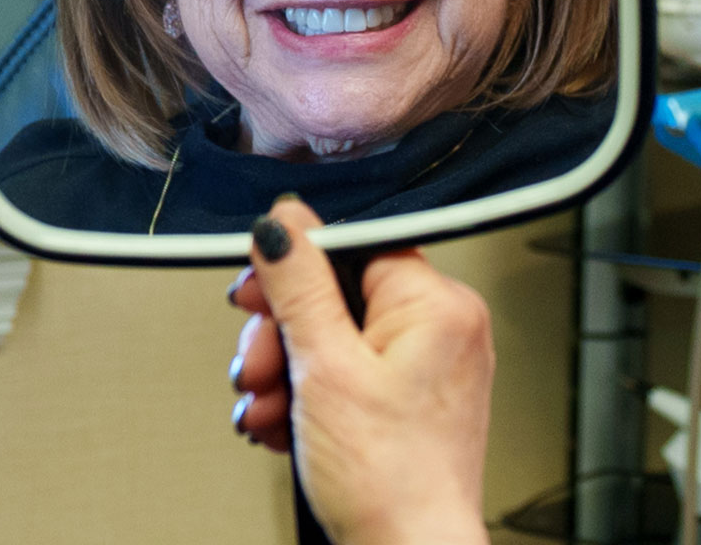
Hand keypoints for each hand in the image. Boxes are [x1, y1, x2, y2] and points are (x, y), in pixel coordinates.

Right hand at [227, 196, 492, 544]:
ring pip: (331, 337)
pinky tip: (287, 422)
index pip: (351, 246)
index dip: (294, 269)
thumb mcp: (324, 366)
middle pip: (334, 294)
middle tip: (259, 364)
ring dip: (284, 371)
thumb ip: (299, 284)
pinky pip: (344, 371)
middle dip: (281, 334)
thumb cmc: (388, 478)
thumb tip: (282, 223)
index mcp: (438, 305)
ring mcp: (427, 366)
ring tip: (271, 407)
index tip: (257, 293)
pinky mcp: (408, 399)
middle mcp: (443, 328)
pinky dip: (306, 395)